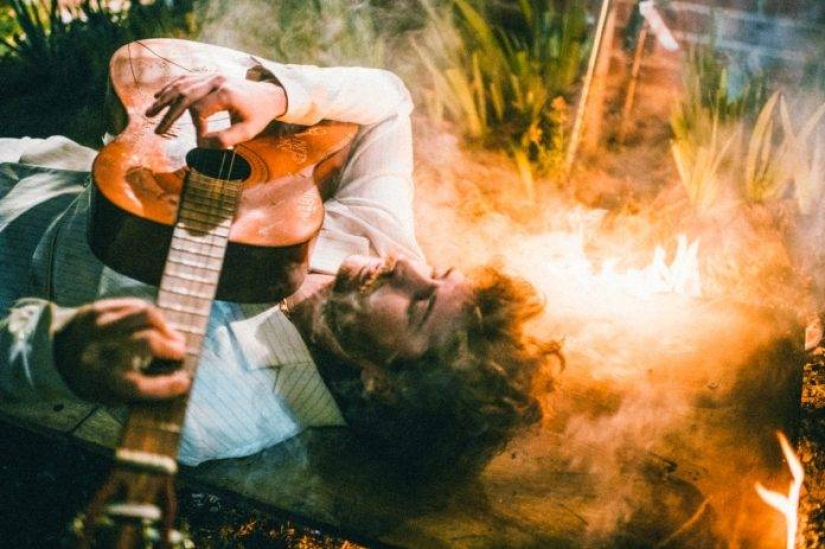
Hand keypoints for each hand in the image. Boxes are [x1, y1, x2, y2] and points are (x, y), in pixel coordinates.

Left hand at [54, 298, 188, 403]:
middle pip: (148, 343)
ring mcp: (100, 325)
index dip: (166, 386)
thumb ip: (138, 389)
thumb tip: (177, 379)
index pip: (140, 385)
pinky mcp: (100, 309)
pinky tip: (157, 324)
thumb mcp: (107, 394)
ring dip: (166, 327)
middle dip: (171, 348)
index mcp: (101, 379)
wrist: (52, 353)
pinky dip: (152, 315)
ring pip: (147, 315)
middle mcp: (100, 350)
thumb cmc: (89, 378)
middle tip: (180, 353)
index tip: (184, 381)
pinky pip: (136, 305)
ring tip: (172, 336)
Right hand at [145, 73, 286, 148]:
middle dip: (168, 114)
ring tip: (149, 112)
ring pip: (182, 85)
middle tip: (157, 130)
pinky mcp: (209, 75)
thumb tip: (202, 145)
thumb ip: (226, 139)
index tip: (202, 140)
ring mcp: (211, 75)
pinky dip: (171, 87)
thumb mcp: (247, 132)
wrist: (270, 94)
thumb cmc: (259, 115)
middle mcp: (216, 81)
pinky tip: (159, 96)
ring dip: (164, 99)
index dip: (197, 128)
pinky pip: (186, 79)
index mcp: (225, 94)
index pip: (199, 111)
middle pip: (184, 95)